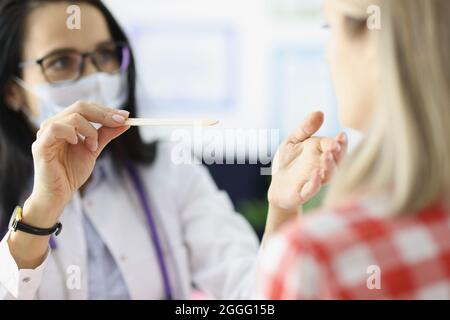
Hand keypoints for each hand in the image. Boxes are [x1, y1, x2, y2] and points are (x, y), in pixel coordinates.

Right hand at [24, 101, 129, 227]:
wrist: (59, 194)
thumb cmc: (72, 172)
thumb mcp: (94, 149)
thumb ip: (106, 134)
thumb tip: (124, 122)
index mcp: (65, 123)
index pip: (86, 108)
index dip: (106, 110)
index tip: (126, 116)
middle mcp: (54, 124)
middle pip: (80, 107)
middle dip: (104, 114)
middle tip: (120, 122)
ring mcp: (45, 133)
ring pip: (73, 117)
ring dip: (90, 130)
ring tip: (93, 146)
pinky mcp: (41, 145)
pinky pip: (56, 128)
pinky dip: (71, 133)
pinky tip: (77, 143)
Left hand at [267, 112, 347, 211]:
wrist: (276, 186)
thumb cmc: (288, 162)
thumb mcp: (293, 140)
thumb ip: (305, 128)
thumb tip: (320, 112)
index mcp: (322, 154)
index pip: (336, 147)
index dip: (340, 143)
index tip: (340, 136)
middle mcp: (322, 168)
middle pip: (337, 162)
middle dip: (339, 154)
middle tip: (336, 146)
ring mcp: (314, 182)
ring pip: (328, 176)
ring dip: (329, 167)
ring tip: (327, 157)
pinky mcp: (302, 194)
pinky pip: (311, 190)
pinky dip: (315, 183)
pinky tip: (316, 173)